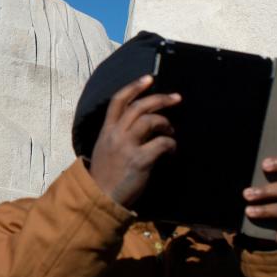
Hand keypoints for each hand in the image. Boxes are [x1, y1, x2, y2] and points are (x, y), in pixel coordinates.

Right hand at [86, 75, 179, 207]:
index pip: (118, 100)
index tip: (149, 78)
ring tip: (171, 132)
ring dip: (165, 123)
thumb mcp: (104, 148)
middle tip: (176, 98)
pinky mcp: (139, 161)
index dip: (134, 86)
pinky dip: (170, 144)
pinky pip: (161, 144)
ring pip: (150, 121)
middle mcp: (116, 134)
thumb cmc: (105, 175)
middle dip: (160, 99)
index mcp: (106, 130)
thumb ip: (118, 134)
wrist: (100, 198)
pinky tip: (172, 150)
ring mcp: (127, 147)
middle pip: (139, 106)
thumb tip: (142, 123)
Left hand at [241, 156, 276, 245]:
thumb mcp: (259, 190)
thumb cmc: (262, 201)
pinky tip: (264, 231)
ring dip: (264, 210)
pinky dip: (275, 231)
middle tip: (246, 193)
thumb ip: (252, 182)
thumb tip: (227, 178)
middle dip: (267, 190)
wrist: (274, 230)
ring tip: (248, 212)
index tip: (264, 164)